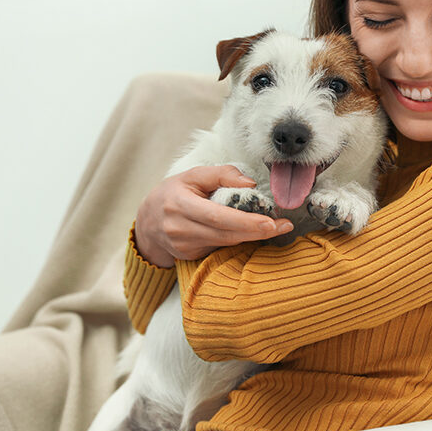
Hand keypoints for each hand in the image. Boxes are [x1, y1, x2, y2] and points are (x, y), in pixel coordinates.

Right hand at [134, 165, 293, 267]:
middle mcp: (180, 228)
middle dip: (257, 232)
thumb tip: (250, 183)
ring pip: (225, 243)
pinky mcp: (190, 256)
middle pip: (225, 234)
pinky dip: (237, 240)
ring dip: (252, 236)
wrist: (148, 222)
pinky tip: (251, 232)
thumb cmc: (173, 193)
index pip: (217, 216)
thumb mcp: (192, 175)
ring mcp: (184, 246)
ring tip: (276, 227)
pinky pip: (219, 247)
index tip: (270, 222)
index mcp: (179, 204)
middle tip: (283, 226)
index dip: (245, 222)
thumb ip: (221, 174)